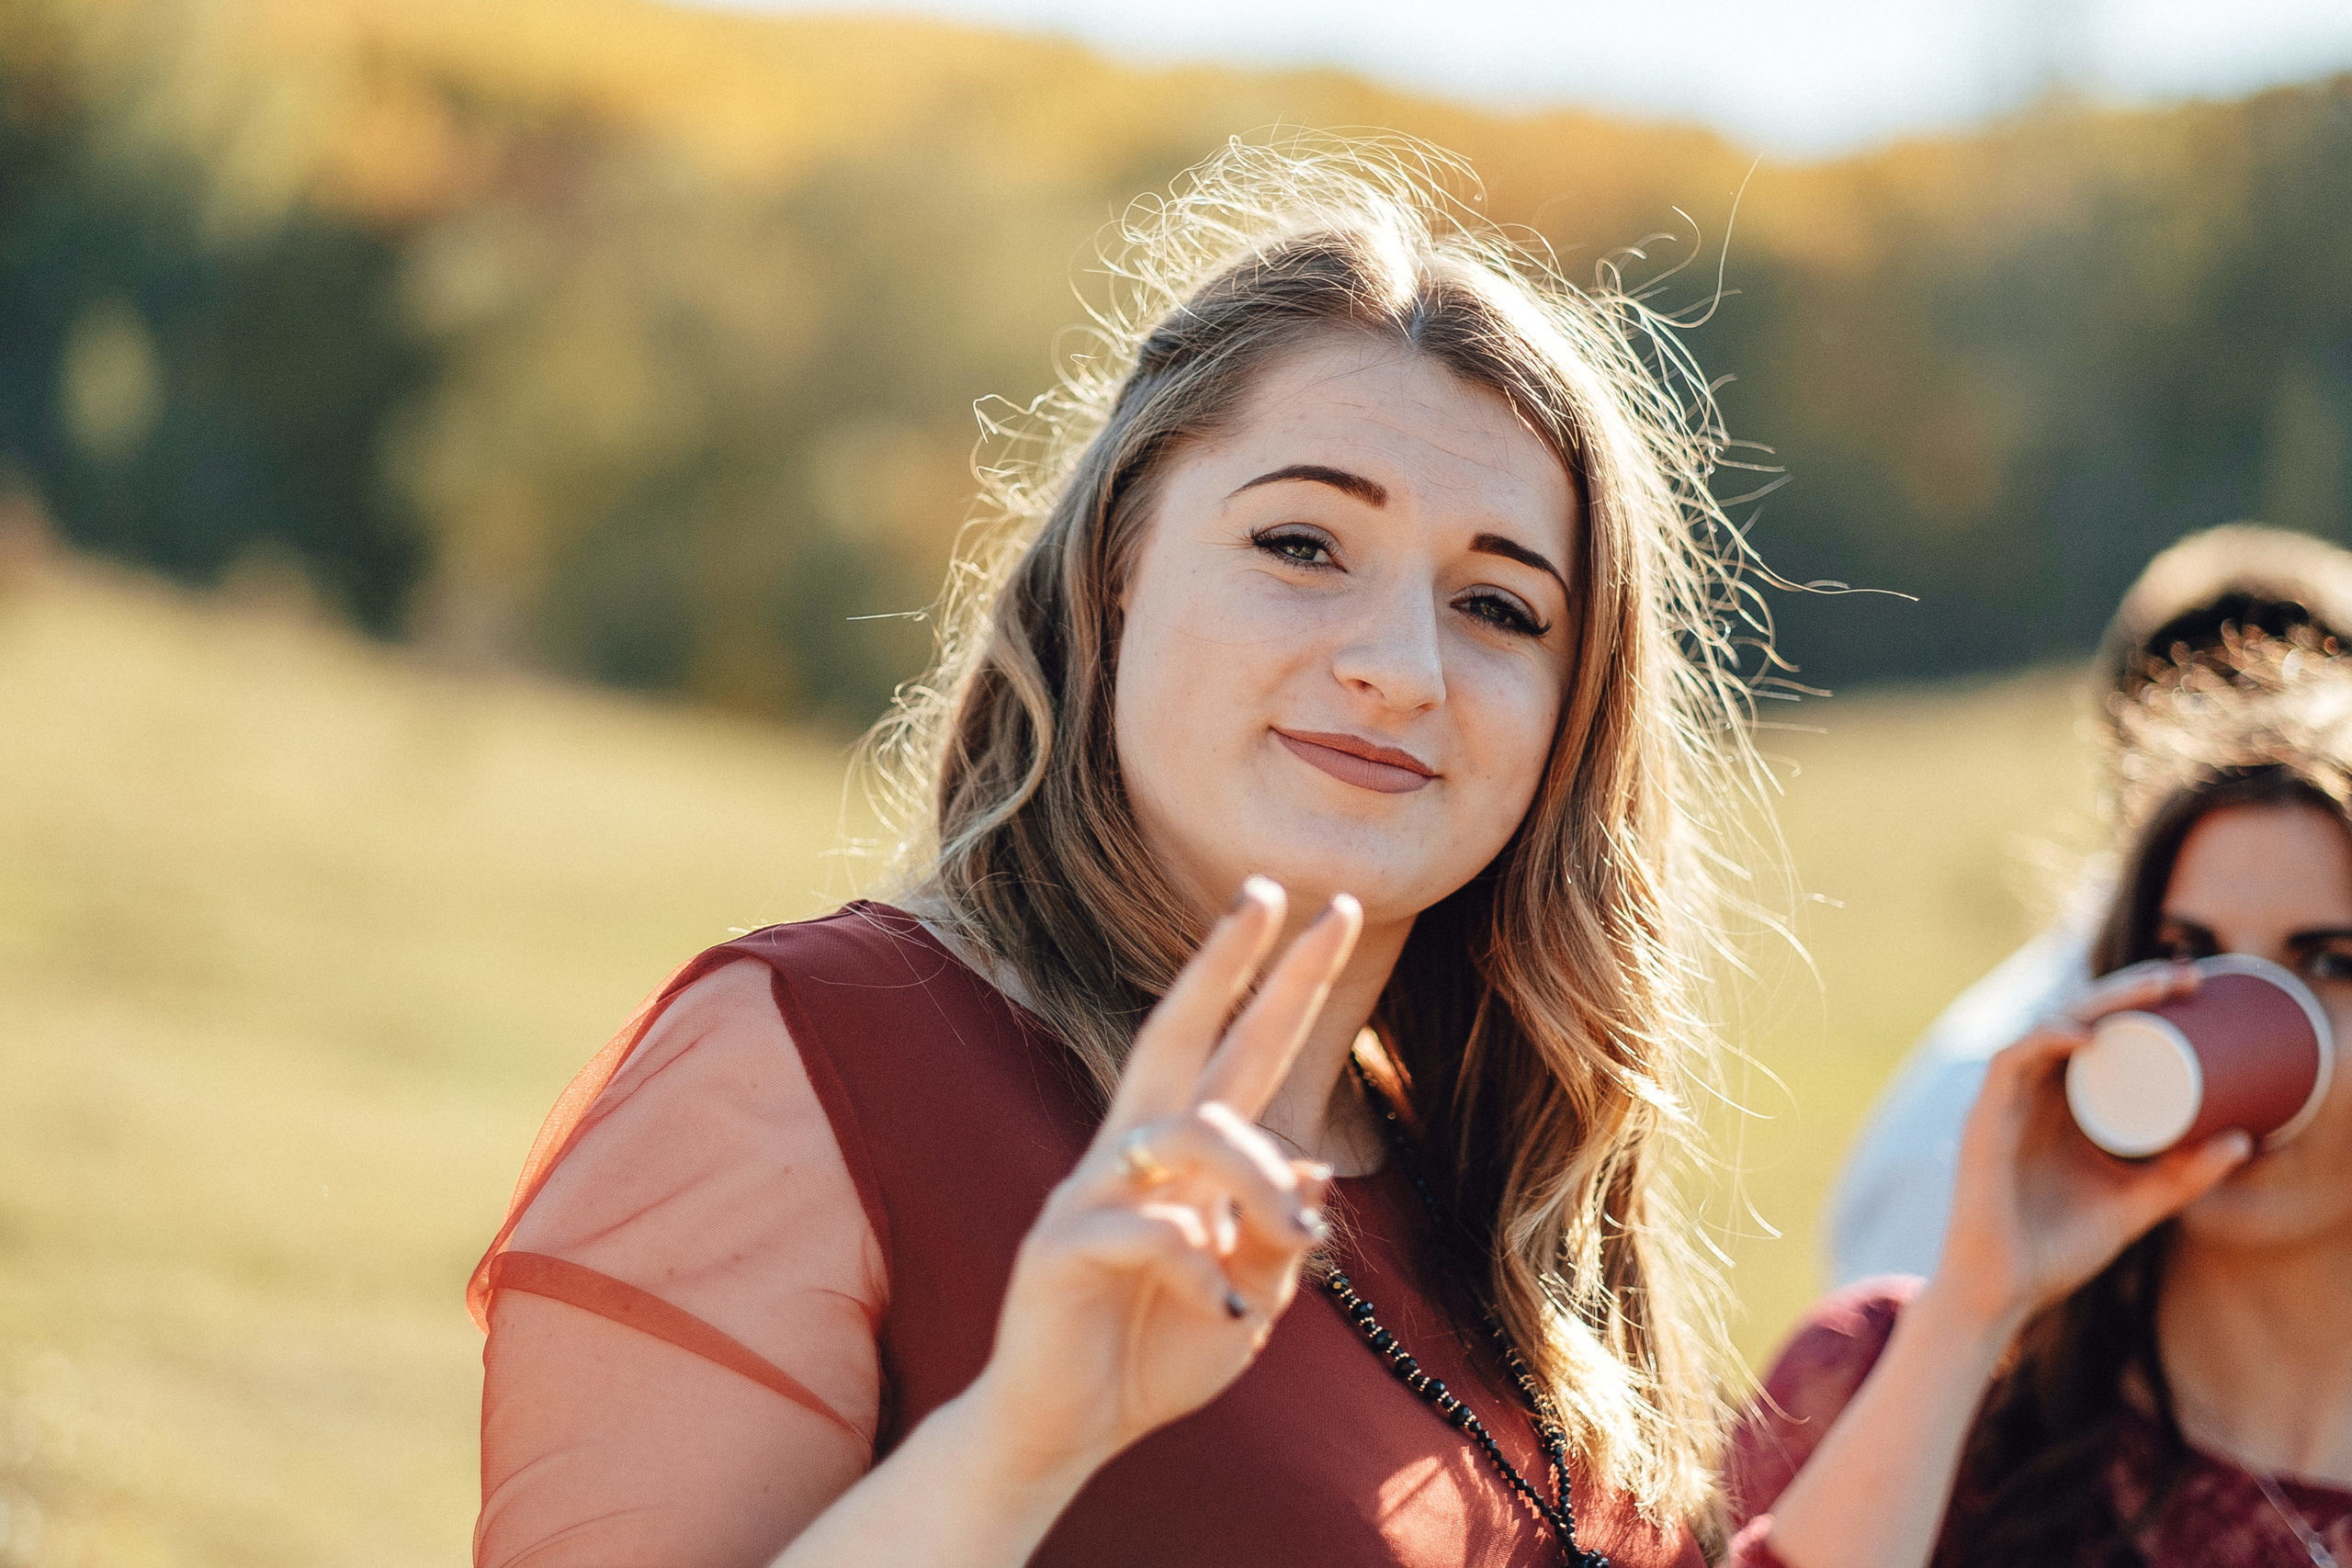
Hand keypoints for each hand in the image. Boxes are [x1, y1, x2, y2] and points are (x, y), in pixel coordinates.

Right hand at [963, 877, 1362, 1484]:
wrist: (1065, 1432)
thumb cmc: (1155, 1356)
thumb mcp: (1249, 1301)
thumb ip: (1277, 1237)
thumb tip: (1314, 1164)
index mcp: (1184, 1160)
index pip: (1241, 1050)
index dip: (1285, 983)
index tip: (1335, 911)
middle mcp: (1135, 1153)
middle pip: (1175, 1029)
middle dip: (1225, 960)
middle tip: (1269, 888)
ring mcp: (1091, 1190)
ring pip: (1189, 1133)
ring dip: (1256, 1182)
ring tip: (1290, 1241)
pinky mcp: (1058, 1242)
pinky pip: (1152, 1230)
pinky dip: (1203, 1271)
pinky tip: (1223, 1313)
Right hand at [1931, 963, 2253, 1336]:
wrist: (2002, 1290)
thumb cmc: (2058, 1249)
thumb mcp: (2137, 1203)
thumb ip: (2183, 1176)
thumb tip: (2246, 1140)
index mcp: (2062, 1105)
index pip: (2098, 1035)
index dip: (2141, 1006)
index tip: (2194, 989)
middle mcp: (2033, 1094)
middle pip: (2078, 1019)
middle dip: (2130, 991)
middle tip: (2183, 977)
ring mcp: (2007, 1103)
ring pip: (2046, 1028)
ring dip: (2097, 1004)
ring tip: (2149, 995)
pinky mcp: (1984, 1119)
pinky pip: (2010, 1062)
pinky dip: (2044, 1040)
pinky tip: (2083, 1035)